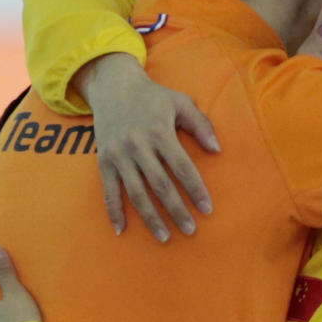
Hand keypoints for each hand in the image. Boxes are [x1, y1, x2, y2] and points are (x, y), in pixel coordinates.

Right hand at [76, 53, 220, 242]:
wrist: (112, 85)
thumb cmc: (153, 96)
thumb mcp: (180, 102)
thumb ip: (201, 125)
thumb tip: (217, 150)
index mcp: (159, 131)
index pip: (181, 168)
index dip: (195, 190)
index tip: (207, 209)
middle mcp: (137, 145)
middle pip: (160, 185)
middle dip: (176, 210)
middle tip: (191, 230)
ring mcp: (118, 155)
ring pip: (136, 193)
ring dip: (151, 218)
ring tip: (165, 237)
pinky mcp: (104, 161)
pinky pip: (109, 191)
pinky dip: (114, 211)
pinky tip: (122, 230)